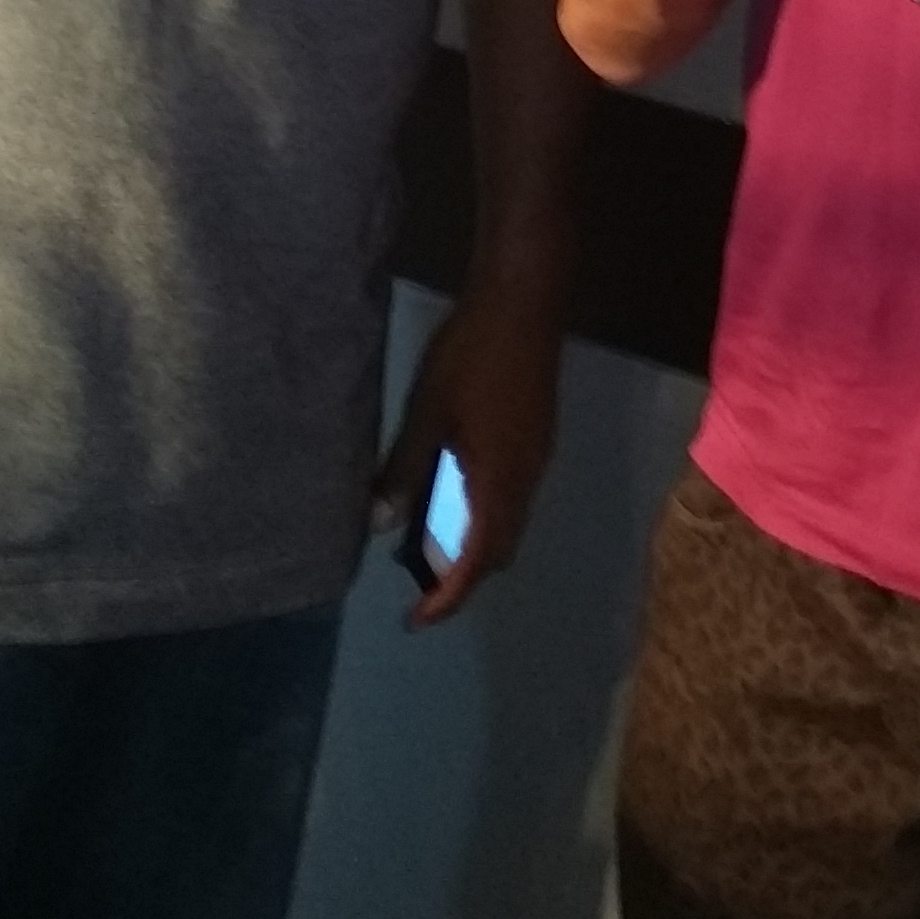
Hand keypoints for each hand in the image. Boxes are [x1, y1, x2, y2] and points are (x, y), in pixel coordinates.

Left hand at [374, 272, 564, 625]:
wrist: (526, 299)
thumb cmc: (472, 353)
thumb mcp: (428, 411)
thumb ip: (406, 470)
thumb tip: (381, 525)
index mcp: (498, 480)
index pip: (476, 561)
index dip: (447, 597)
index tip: (416, 619)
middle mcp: (526, 478)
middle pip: (500, 551)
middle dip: (463, 579)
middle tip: (419, 586)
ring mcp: (538, 456)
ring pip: (510, 523)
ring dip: (476, 547)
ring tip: (431, 547)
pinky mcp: (538, 437)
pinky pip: (515, 497)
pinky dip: (486, 516)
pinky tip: (456, 496)